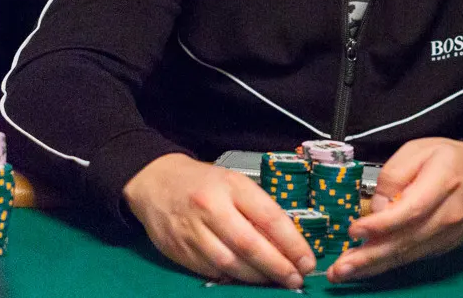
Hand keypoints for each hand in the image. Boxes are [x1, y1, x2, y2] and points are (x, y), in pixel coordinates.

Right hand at [122, 153, 315, 287]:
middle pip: (250, 245)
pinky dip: (233, 278)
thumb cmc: (202, 182)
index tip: (307, 260)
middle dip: (278, 267)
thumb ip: (257, 209)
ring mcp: (193, 232)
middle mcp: (211, 209)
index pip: (269, 217)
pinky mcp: (179, 251)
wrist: (155, 182)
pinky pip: (212, 271)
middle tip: (296, 278)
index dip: (292, 243)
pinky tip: (247, 278)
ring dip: (257, 277)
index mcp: (231, 186)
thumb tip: (286, 242)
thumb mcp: (234, 183)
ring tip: (276, 281)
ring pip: (231, 264)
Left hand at [326, 137, 462, 282]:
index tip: (354, 230)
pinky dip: (388, 264)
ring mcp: (448, 234)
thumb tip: (377, 208)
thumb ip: (395, 174)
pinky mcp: (444, 246)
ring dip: (374, 266)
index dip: (381, 224)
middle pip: (406, 239)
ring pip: (408, 254)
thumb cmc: (451, 159)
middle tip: (340, 268)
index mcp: (443, 181)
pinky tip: (366, 268)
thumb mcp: (420, 149)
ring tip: (344, 273)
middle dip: (370, 257)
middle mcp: (448, 214)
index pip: (411, 210)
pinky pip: (414, 257)